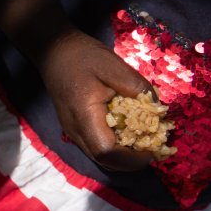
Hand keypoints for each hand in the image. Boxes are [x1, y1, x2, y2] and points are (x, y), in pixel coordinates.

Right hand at [36, 30, 156, 171]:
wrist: (52, 50)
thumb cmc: (81, 56)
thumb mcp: (113, 65)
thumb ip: (137, 87)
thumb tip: (158, 109)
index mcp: (83, 114)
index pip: (106, 151)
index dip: (132, 158)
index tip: (153, 148)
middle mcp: (74, 128)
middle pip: (104, 160)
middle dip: (131, 161)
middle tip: (152, 147)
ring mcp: (71, 129)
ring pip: (98, 156)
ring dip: (122, 156)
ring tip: (141, 141)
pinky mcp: (73, 126)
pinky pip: (94, 145)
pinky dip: (113, 147)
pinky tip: (125, 132)